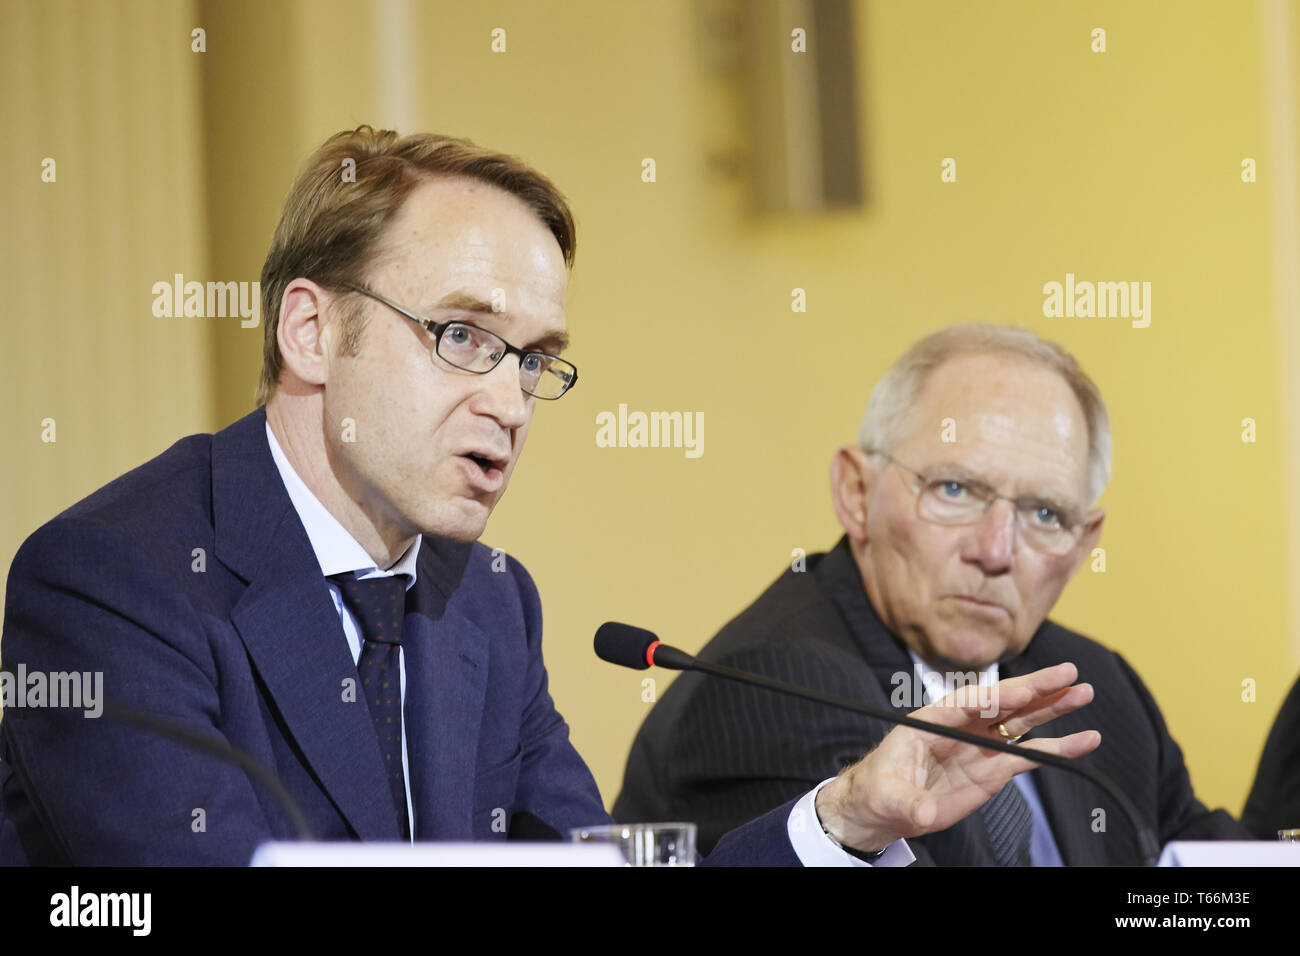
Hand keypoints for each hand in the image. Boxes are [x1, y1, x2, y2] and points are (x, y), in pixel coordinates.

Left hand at [815, 662, 1099, 852]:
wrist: (884, 808)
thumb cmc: (878, 790)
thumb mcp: (887, 795)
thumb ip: (908, 801)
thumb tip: (923, 812)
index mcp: (933, 720)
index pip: (969, 702)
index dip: (997, 695)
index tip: (1024, 690)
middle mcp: (961, 725)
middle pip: (1002, 702)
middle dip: (1035, 687)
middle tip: (1069, 673)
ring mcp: (980, 744)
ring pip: (1021, 720)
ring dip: (1052, 707)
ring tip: (1084, 693)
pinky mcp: (993, 768)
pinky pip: (1030, 755)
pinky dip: (1057, 748)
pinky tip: (1083, 740)